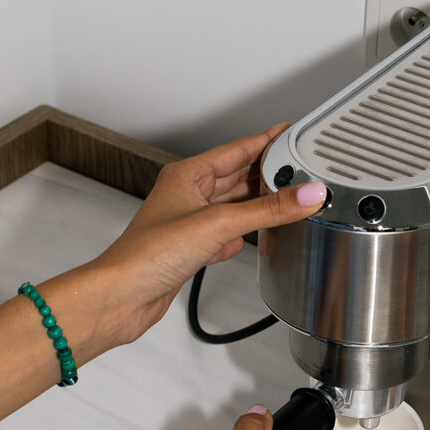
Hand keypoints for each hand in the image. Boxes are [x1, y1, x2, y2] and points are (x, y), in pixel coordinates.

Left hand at [87, 126, 325, 350]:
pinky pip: (221, 235)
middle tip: (298, 169)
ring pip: (230, 207)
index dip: (264, 141)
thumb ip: (267, 210)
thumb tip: (306, 194)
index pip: (236, 150)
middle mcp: (185, 195)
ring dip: (255, 206)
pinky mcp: (188, 250)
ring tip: (285, 200)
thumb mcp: (219, 224)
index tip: (288, 133)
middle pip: (235, 177)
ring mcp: (186, 223)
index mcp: (187, 175)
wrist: (123, 296)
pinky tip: (248, 241)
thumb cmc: (149, 253)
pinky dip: (238, 236)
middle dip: (266, 174)